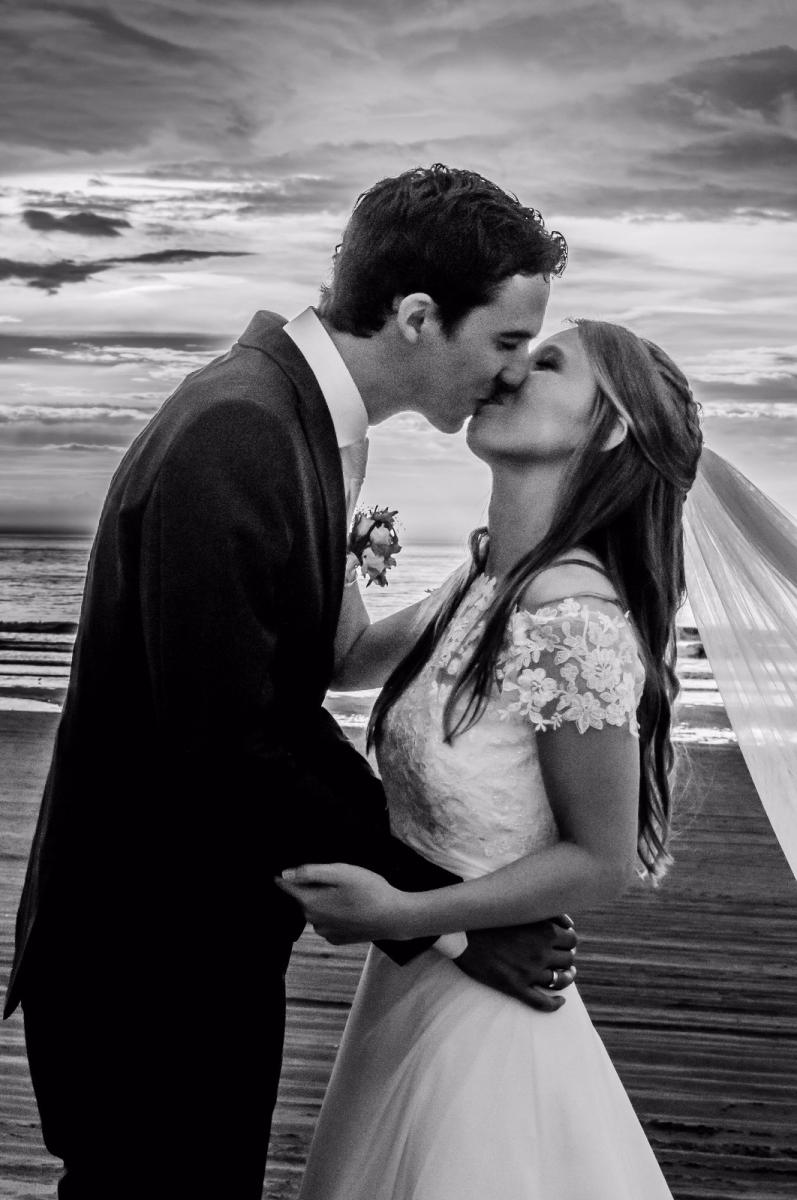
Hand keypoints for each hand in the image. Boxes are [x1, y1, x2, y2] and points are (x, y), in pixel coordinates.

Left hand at [275, 863, 410, 943]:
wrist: (395, 916)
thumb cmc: (370, 891)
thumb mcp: (341, 872)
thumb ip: (311, 873)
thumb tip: (285, 874)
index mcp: (312, 903)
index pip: (288, 888)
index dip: (287, 877)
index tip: (287, 870)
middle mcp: (314, 921)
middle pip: (304, 898)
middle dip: (314, 887)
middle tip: (337, 878)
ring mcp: (327, 932)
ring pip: (317, 910)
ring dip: (325, 900)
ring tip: (348, 892)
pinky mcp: (338, 938)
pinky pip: (328, 921)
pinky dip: (335, 913)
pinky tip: (351, 907)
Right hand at [454, 916, 576, 1011]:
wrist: (459, 931)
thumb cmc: (490, 916)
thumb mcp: (521, 908)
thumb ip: (548, 912)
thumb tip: (569, 923)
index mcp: (544, 930)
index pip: (571, 939)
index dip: (569, 941)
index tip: (564, 941)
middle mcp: (540, 951)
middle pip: (568, 959)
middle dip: (567, 957)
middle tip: (562, 956)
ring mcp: (528, 972)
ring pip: (560, 980)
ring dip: (566, 978)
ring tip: (566, 975)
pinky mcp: (515, 987)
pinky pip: (542, 1002)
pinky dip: (555, 1004)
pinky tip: (561, 1001)